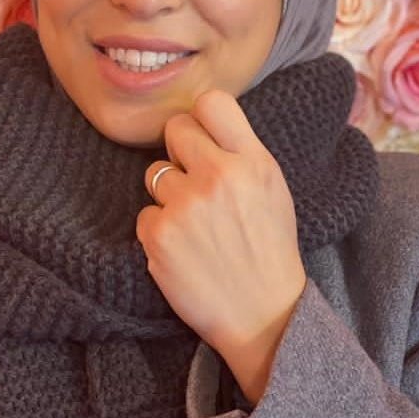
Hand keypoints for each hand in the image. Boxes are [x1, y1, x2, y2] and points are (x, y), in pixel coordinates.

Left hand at [136, 90, 306, 404]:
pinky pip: (145, 214)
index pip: (212, 102)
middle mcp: (219, 176)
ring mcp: (186, 205)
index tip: (203, 137)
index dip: (201, 118)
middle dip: (180, 152)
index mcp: (253, 162)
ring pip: (155, 174)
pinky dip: (159, 231)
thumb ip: (241, 153)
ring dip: (168, 196)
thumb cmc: (268, 250)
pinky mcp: (159, 234)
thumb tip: (204, 124)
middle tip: (195, 182)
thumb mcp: (273, 189)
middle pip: (175, 129)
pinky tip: (184, 250)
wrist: (264, 315)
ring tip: (196, 226)